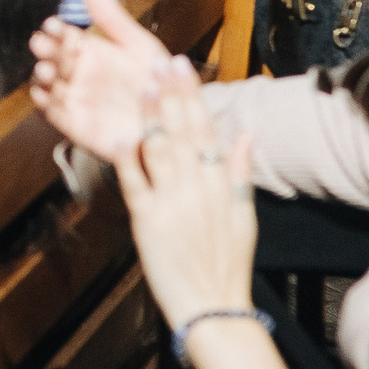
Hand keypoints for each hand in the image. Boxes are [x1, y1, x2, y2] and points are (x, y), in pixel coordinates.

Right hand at [27, 0, 175, 161]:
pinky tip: (46, 96)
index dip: (56, 29)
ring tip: (46, 70)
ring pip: (51, 86)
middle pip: (54, 59)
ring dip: (43, 78)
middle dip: (44, 51)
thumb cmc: (161, 82)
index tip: (52, 23)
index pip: (65, 36)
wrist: (178, 122)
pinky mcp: (78, 125)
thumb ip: (110, 17)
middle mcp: (82, 75)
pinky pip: (57, 116)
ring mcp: (78, 99)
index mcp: (93, 52)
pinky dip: (47, 107)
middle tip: (41, 44)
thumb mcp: (139, 44)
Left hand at [118, 57, 257, 329]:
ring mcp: (172, 203)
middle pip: (182, 132)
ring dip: (151, 116)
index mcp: (223, 185)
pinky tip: (120, 135)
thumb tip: (248, 133)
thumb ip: (242, 172)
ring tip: (143, 86)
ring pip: (160, 150)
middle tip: (159, 62)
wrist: (213, 307)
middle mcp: (199, 189)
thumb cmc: (228, 262)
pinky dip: (127, 159)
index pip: (206, 129)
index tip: (182, 65)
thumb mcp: (246, 216)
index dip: (193, 95)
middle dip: (171, 94)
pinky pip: (135, 183)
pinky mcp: (147, 222)